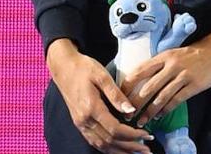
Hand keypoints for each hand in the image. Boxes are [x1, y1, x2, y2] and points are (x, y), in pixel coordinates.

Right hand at [46, 38, 154, 153]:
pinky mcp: (79, 123)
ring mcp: (80, 123)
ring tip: (136, 153)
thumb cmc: (83, 67)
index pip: (115, 129)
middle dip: (130, 147)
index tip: (147, 135)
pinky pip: (94, 142)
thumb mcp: (102, 75)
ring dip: (120, 151)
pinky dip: (108, 149)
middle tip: (147, 150)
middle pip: (110, 141)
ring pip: (101, 146)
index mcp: (91, 108)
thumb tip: (131, 110)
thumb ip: (116, 95)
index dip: (132, 135)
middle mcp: (84, 120)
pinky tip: (118, 150)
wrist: (62, 66)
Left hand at [120, 11, 210, 125]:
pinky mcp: (194, 85)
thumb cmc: (196, 53)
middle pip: (148, 87)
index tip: (119, 96)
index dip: (128, 85)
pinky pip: (176, 100)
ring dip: (149, 111)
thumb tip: (145, 80)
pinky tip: (160, 117)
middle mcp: (171, 65)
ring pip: (161, 97)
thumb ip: (161, 65)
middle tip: (127, 114)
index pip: (140, 70)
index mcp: (163, 56)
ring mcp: (183, 75)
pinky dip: (166, 110)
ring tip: (141, 121)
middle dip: (135, 103)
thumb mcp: (175, 54)